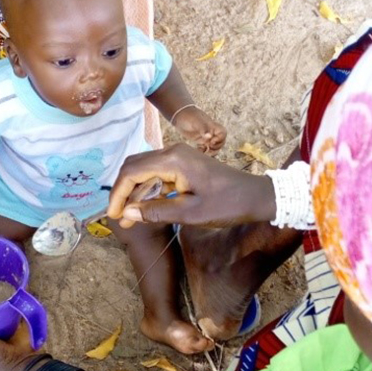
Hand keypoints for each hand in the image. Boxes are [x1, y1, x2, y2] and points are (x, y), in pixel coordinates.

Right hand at [107, 143, 276, 228]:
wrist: (256, 196)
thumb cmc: (228, 204)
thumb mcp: (190, 213)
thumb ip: (156, 211)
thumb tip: (128, 213)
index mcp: (173, 160)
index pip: (132, 172)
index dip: (119, 194)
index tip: (115, 215)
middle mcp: (172, 152)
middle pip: (134, 167)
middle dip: (123, 191)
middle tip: (119, 216)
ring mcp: (178, 157)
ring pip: (144, 171)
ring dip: (135, 193)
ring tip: (129, 218)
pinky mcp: (183, 165)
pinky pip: (158, 175)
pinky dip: (149, 191)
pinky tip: (145, 209)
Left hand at [172, 107, 226, 153]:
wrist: (179, 115)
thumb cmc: (189, 116)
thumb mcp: (196, 121)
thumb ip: (203, 128)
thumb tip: (209, 136)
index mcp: (213, 126)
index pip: (223, 134)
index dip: (220, 140)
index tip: (211, 143)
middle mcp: (211, 132)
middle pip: (220, 142)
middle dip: (216, 148)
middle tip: (209, 150)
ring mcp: (206, 137)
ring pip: (213, 147)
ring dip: (211, 152)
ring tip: (204, 153)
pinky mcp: (200, 141)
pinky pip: (205, 148)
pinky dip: (203, 152)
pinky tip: (197, 151)